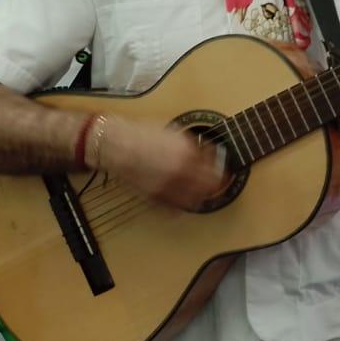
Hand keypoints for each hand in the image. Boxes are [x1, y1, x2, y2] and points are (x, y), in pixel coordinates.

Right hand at [97, 116, 224, 211]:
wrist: (116, 144)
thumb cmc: (142, 133)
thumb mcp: (175, 133)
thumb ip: (194, 145)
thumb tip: (208, 153)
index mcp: (186, 153)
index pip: (216, 166)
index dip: (221, 166)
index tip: (223, 166)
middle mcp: (179, 171)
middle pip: (211, 186)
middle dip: (216, 183)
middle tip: (218, 181)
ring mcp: (167, 186)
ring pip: (196, 200)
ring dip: (202, 195)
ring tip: (202, 190)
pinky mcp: (154, 197)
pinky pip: (176, 208)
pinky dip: (183, 204)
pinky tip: (184, 196)